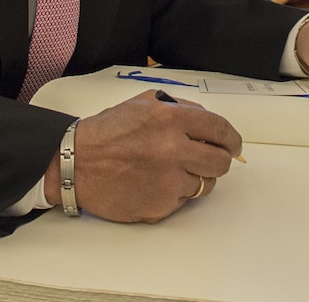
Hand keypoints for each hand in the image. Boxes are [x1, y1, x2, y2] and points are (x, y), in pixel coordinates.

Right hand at [43, 90, 241, 221]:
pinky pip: (183, 201)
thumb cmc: (106, 133)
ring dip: (195, 177)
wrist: (75, 163)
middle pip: (221, 162)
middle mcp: (173, 150)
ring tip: (173, 170)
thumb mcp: (143, 103)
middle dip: (220, 160)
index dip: (232, 139)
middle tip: (210, 160)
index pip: (221, 130)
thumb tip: (206, 121)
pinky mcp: (160, 205)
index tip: (233, 144)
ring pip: (205, 184)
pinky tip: (156, 183)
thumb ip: (179, 107)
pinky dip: (175, 193)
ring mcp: (168, 180)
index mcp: (171, 120)